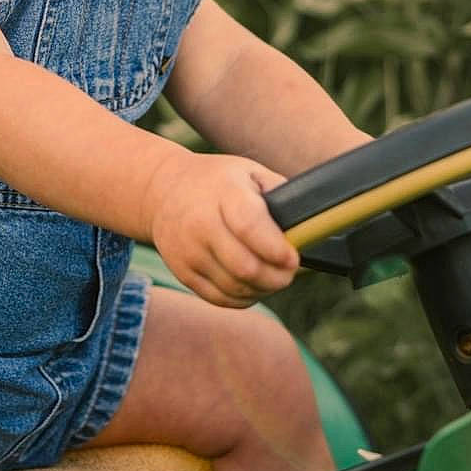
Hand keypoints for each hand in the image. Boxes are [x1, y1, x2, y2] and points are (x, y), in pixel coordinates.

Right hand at [139, 150, 299, 308]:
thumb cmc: (217, 182)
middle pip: (245, 267)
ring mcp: (188, 251)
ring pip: (236, 288)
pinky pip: (221, 299)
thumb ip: (280, 193)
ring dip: (263, 289)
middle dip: (277, 277)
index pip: (250, 227)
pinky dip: (244, 297)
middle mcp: (200, 224)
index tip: (294, 257)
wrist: (162, 191)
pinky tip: (253, 285)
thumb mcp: (249, 172)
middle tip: (290, 272)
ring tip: (274, 277)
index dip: (277, 249)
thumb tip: (308, 225)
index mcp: (223, 193)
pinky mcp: (183, 272)